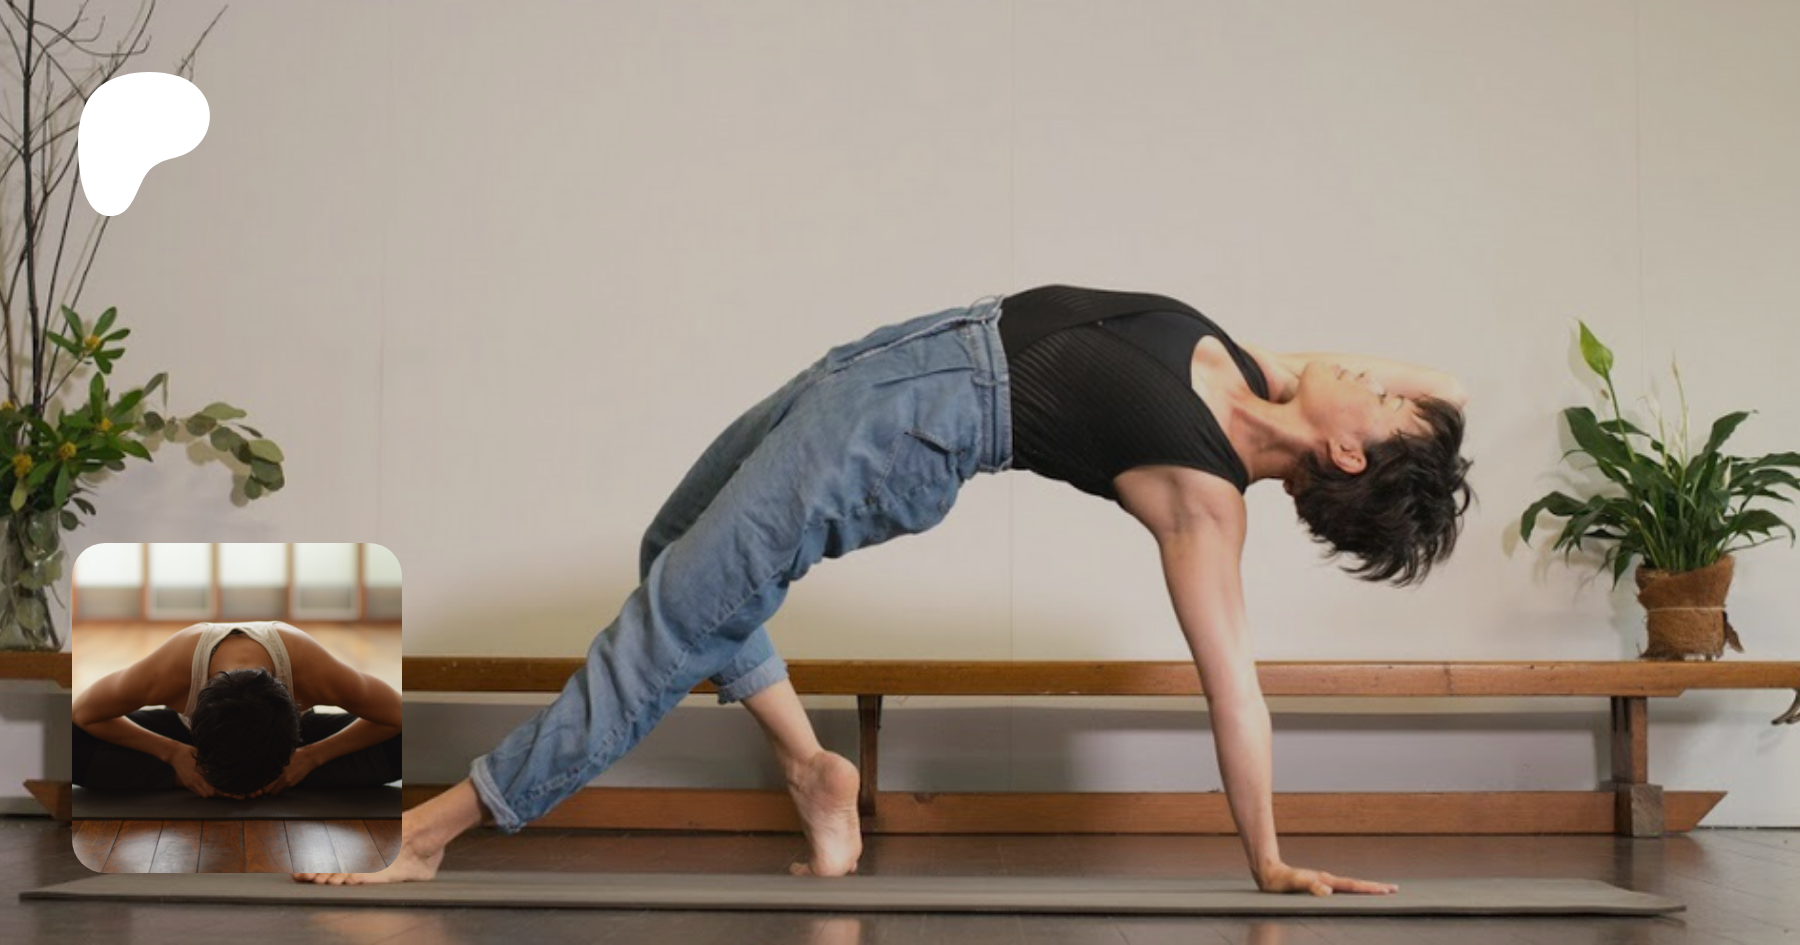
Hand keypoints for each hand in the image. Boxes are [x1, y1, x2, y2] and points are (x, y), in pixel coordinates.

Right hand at [167, 743, 221, 797]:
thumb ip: (211, 766)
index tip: (228, 790)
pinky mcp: (187, 784)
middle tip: (224, 790)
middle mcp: (195, 781)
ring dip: (210, 793)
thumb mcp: (203, 758)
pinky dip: (204, 791)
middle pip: (210, 794)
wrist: (175, 754)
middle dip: (217, 793)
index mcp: (201, 774)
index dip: (221, 791)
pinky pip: (197, 792)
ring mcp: (190, 783)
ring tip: (217, 788)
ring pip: (203, 795)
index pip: (213, 788)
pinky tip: (208, 787)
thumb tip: (223, 770)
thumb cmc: (191, 753)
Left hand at [246, 745, 320, 797]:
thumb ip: (271, 768)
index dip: (259, 785)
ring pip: (273, 792)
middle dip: (265, 789)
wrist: (308, 757)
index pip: (261, 782)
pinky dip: (283, 786)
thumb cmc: (294, 757)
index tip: (259, 786)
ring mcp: (284, 780)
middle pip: (265, 790)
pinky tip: (287, 778)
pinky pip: (282, 788)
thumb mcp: (280, 760)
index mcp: (273, 768)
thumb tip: (261, 775)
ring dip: (273, 790)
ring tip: (276, 783)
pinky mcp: (290, 783)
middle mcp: (278, 775)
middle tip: (266, 786)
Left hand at [1257, 862, 1398, 896]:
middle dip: (1375, 887)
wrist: (1268, 873)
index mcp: (1326, 880)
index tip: (1387, 889)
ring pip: (1350, 886)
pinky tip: (1355, 894)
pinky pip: (1342, 889)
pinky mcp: (1319, 885)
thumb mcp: (1294, 884)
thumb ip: (1309, 886)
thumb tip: (1328, 892)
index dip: (1370, 888)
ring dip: (1366, 889)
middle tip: (1394, 889)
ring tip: (1381, 891)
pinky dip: (1354, 891)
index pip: (1353, 885)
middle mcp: (1328, 880)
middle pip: (1356, 884)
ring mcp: (1324, 882)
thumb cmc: (1279, 881)